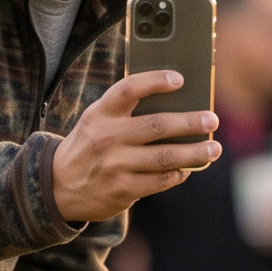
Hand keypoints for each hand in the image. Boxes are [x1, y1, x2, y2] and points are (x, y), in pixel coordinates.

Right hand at [51, 73, 219, 223]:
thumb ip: (127, 113)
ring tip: (213, 148)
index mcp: (100, 114)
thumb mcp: (97, 122)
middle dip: (191, 123)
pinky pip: (161, 181)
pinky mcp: (123, 191)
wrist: (57, 186)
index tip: (180, 79)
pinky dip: (178, 173)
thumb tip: (178, 107)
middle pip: (158, 126)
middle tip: (212, 120)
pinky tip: (187, 168)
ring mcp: (115, 166)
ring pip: (166, 157)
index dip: (155, 81)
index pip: (129, 89)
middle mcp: (107, 138)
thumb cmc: (90, 146)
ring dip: (195, 153)